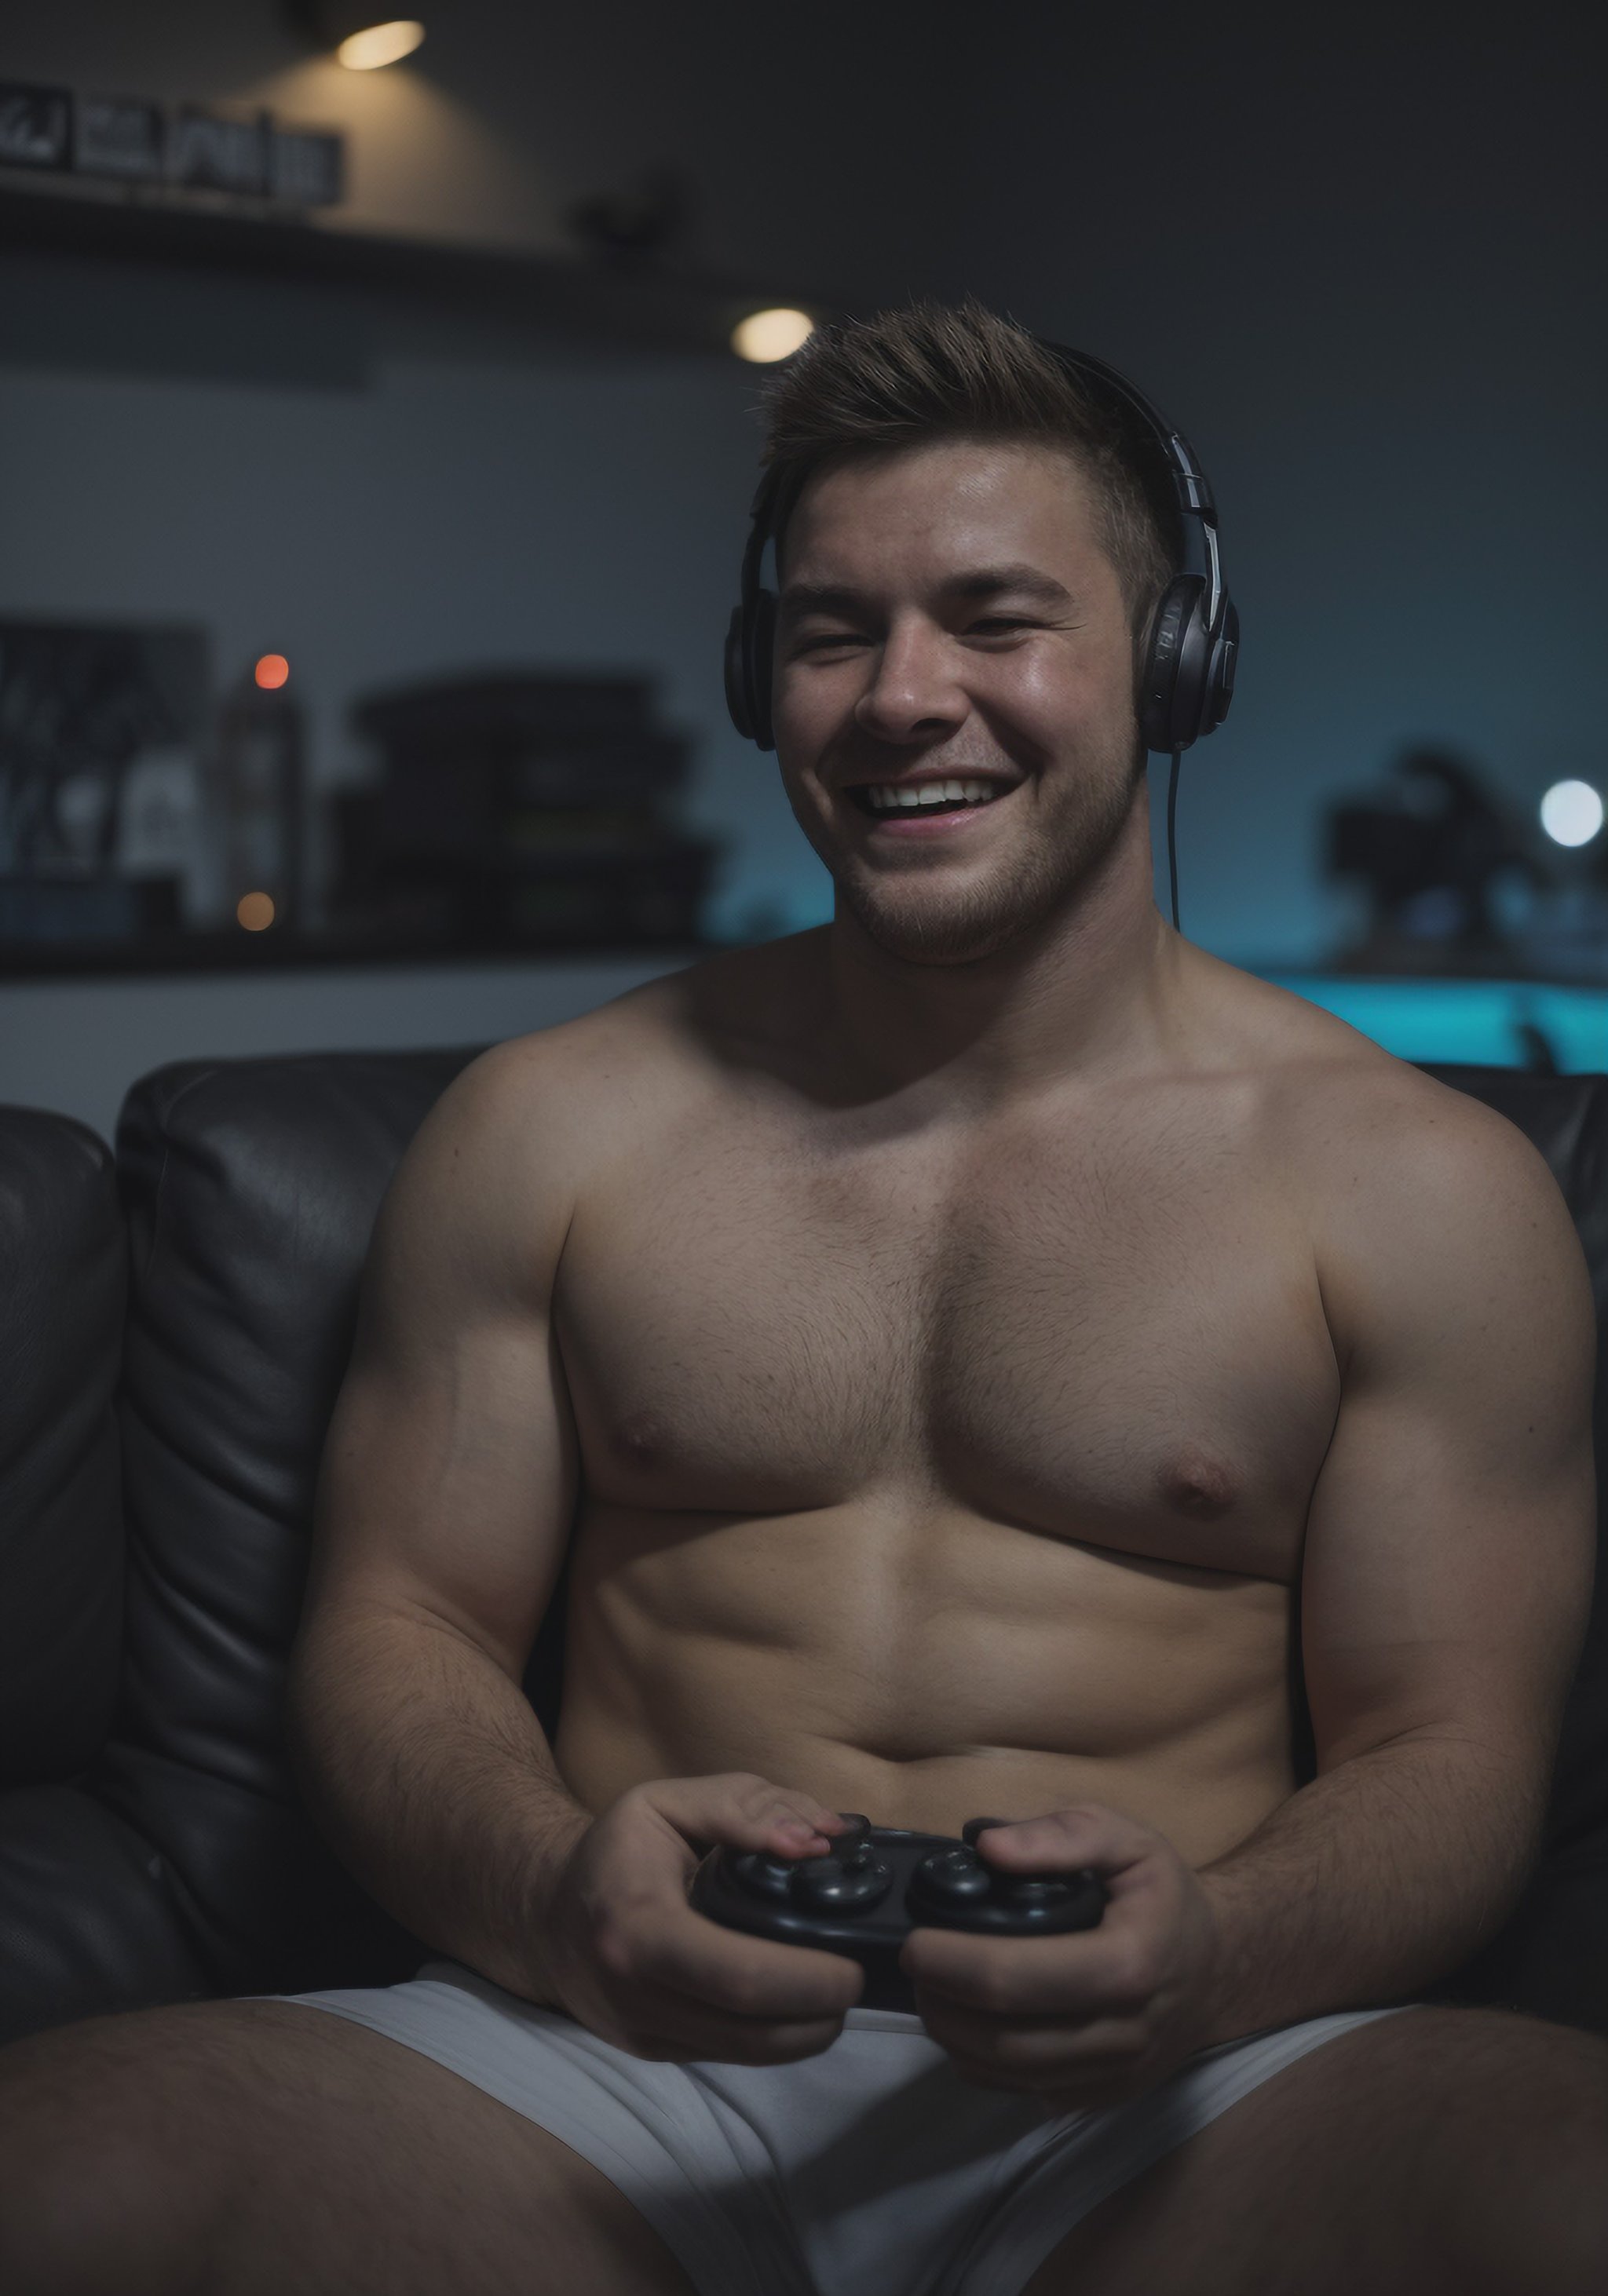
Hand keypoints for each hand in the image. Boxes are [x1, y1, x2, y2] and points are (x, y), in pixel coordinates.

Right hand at [537, 1772, 863, 2063]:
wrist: (547, 1913)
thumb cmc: (617, 1851)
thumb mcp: (668, 1802)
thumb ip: (744, 1810)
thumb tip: (818, 1842)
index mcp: (638, 1928)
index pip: (739, 1978)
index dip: (808, 1981)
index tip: (852, 1962)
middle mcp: (636, 1995)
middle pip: (752, 2032)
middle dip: (821, 2015)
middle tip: (857, 1979)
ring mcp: (643, 2034)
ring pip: (747, 2055)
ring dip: (806, 2033)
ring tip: (834, 1990)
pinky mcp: (654, 2053)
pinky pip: (729, 2054)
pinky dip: (772, 2034)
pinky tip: (792, 1999)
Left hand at [899, 1804, 1222, 2111]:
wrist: (1218, 1968)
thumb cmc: (1163, 1897)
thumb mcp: (1127, 1840)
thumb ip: (1061, 1834)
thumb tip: (987, 1846)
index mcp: (1130, 1965)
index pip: (1018, 1980)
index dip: (953, 1964)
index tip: (915, 1941)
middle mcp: (1124, 2034)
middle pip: (1006, 2040)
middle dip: (942, 2006)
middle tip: (914, 1967)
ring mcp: (1113, 2076)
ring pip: (1009, 2075)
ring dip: (954, 2038)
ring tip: (932, 1991)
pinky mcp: (1101, 2099)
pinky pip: (1024, 2092)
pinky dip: (982, 2063)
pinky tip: (971, 2022)